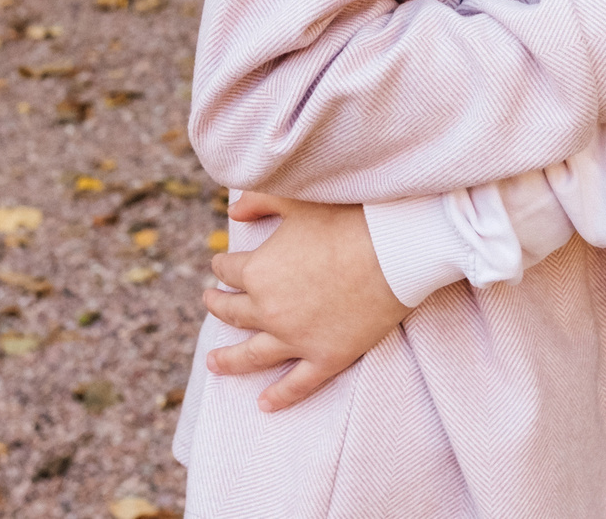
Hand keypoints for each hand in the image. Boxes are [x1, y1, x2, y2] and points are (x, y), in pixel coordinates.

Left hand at [203, 193, 407, 411]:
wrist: (394, 251)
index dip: (222, 266)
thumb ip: (260, 201)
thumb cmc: (347, 219)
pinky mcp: (327, 357)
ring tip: (213, 363)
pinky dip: (279, 396)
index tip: (220, 265)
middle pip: (233, 312)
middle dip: (218, 306)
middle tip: (211, 302)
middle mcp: (269, 309)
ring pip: (252, 355)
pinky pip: (297, 384)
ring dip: (229, 360)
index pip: (228, 270)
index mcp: (257, 271)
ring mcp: (296, 338)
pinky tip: (264, 404)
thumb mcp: (296, 202)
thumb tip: (234, 213)